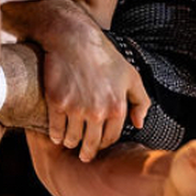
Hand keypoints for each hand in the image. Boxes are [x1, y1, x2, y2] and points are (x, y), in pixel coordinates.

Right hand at [44, 28, 149, 162]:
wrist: (74, 39)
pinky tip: (56, 135)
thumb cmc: (105, 57)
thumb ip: (141, 101)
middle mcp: (97, 112)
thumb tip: (139, 124)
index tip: (98, 144)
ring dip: (70, 143)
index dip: (104, 143)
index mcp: (117, 107)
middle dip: (87, 152)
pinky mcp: (57, 103)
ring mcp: (75, 108)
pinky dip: (55, 136)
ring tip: (69, 142)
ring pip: (71, 139)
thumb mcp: (131, 76)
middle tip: (83, 155)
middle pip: (91, 144)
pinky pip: (54, 130)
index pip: (110, 138)